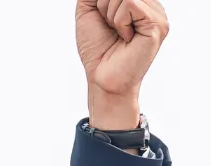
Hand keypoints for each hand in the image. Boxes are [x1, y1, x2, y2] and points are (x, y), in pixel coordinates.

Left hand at [76, 0, 169, 128]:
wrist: (100, 76)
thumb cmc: (97, 48)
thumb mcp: (90, 10)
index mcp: (140, 3)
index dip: (105, 1)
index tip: (105, 17)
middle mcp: (152, 6)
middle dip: (104, 5)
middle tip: (109, 26)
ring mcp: (158, 15)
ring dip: (109, 13)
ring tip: (117, 32)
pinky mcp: (158, 24)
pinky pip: (130, 3)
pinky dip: (118, 20)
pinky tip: (125, 36)